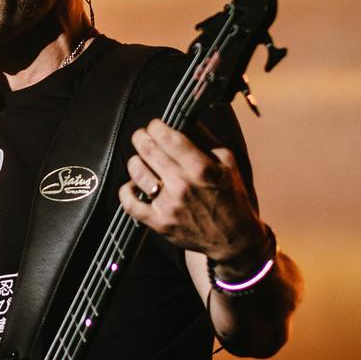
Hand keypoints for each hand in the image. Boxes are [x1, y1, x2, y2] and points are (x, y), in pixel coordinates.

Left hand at [117, 118, 267, 262]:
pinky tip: (132, 184)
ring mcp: (168, 205)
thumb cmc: (232, 198)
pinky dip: (126, 190)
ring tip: (140, 160)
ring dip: (135, 161)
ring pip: (136, 171)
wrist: (234, 239)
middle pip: (147, 149)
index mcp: (200, 167)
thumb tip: (185, 120)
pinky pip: (129, 202)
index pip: (166, 136)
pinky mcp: (159, 223)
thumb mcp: (228, 163)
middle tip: (142, 136)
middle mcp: (182, 184)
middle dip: (141, 137)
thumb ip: (206, 139)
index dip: (155, 126)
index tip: (155, 125)